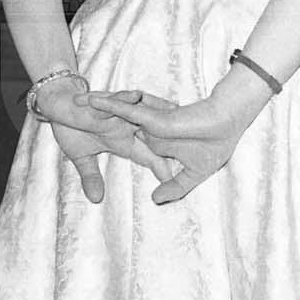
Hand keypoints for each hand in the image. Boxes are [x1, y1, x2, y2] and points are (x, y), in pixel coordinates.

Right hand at [35, 78, 174, 203]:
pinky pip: (116, 99)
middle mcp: (125, 126)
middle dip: (170, 136)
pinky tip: (136, 96)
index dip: (160, 166)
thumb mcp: (81, 156)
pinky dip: (124, 98)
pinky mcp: (102, 102)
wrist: (57, 103)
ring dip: (155, 109)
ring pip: (140, 111)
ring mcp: (116, 113)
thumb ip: (91, 176)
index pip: (147, 156)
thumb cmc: (71, 127)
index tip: (174, 180)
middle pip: (153, 132)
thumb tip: (96, 198)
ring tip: (174, 109)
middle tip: (191, 139)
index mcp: (122, 140)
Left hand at [83, 69, 271, 204]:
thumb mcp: (194, 172)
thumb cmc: (217, 143)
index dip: (118, 144)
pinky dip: (106, 104)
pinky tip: (86, 99)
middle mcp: (150, 130)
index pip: (132, 145)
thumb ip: (175, 186)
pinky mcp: (150, 117)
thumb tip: (155, 200)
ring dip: (95, 107)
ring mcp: (149, 122)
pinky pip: (124, 109)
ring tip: (72, 101)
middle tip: (73, 119)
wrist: (227, 119)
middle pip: (118, 123)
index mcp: (158, 141)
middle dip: (96, 120)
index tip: (96, 144)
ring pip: (117, 113)